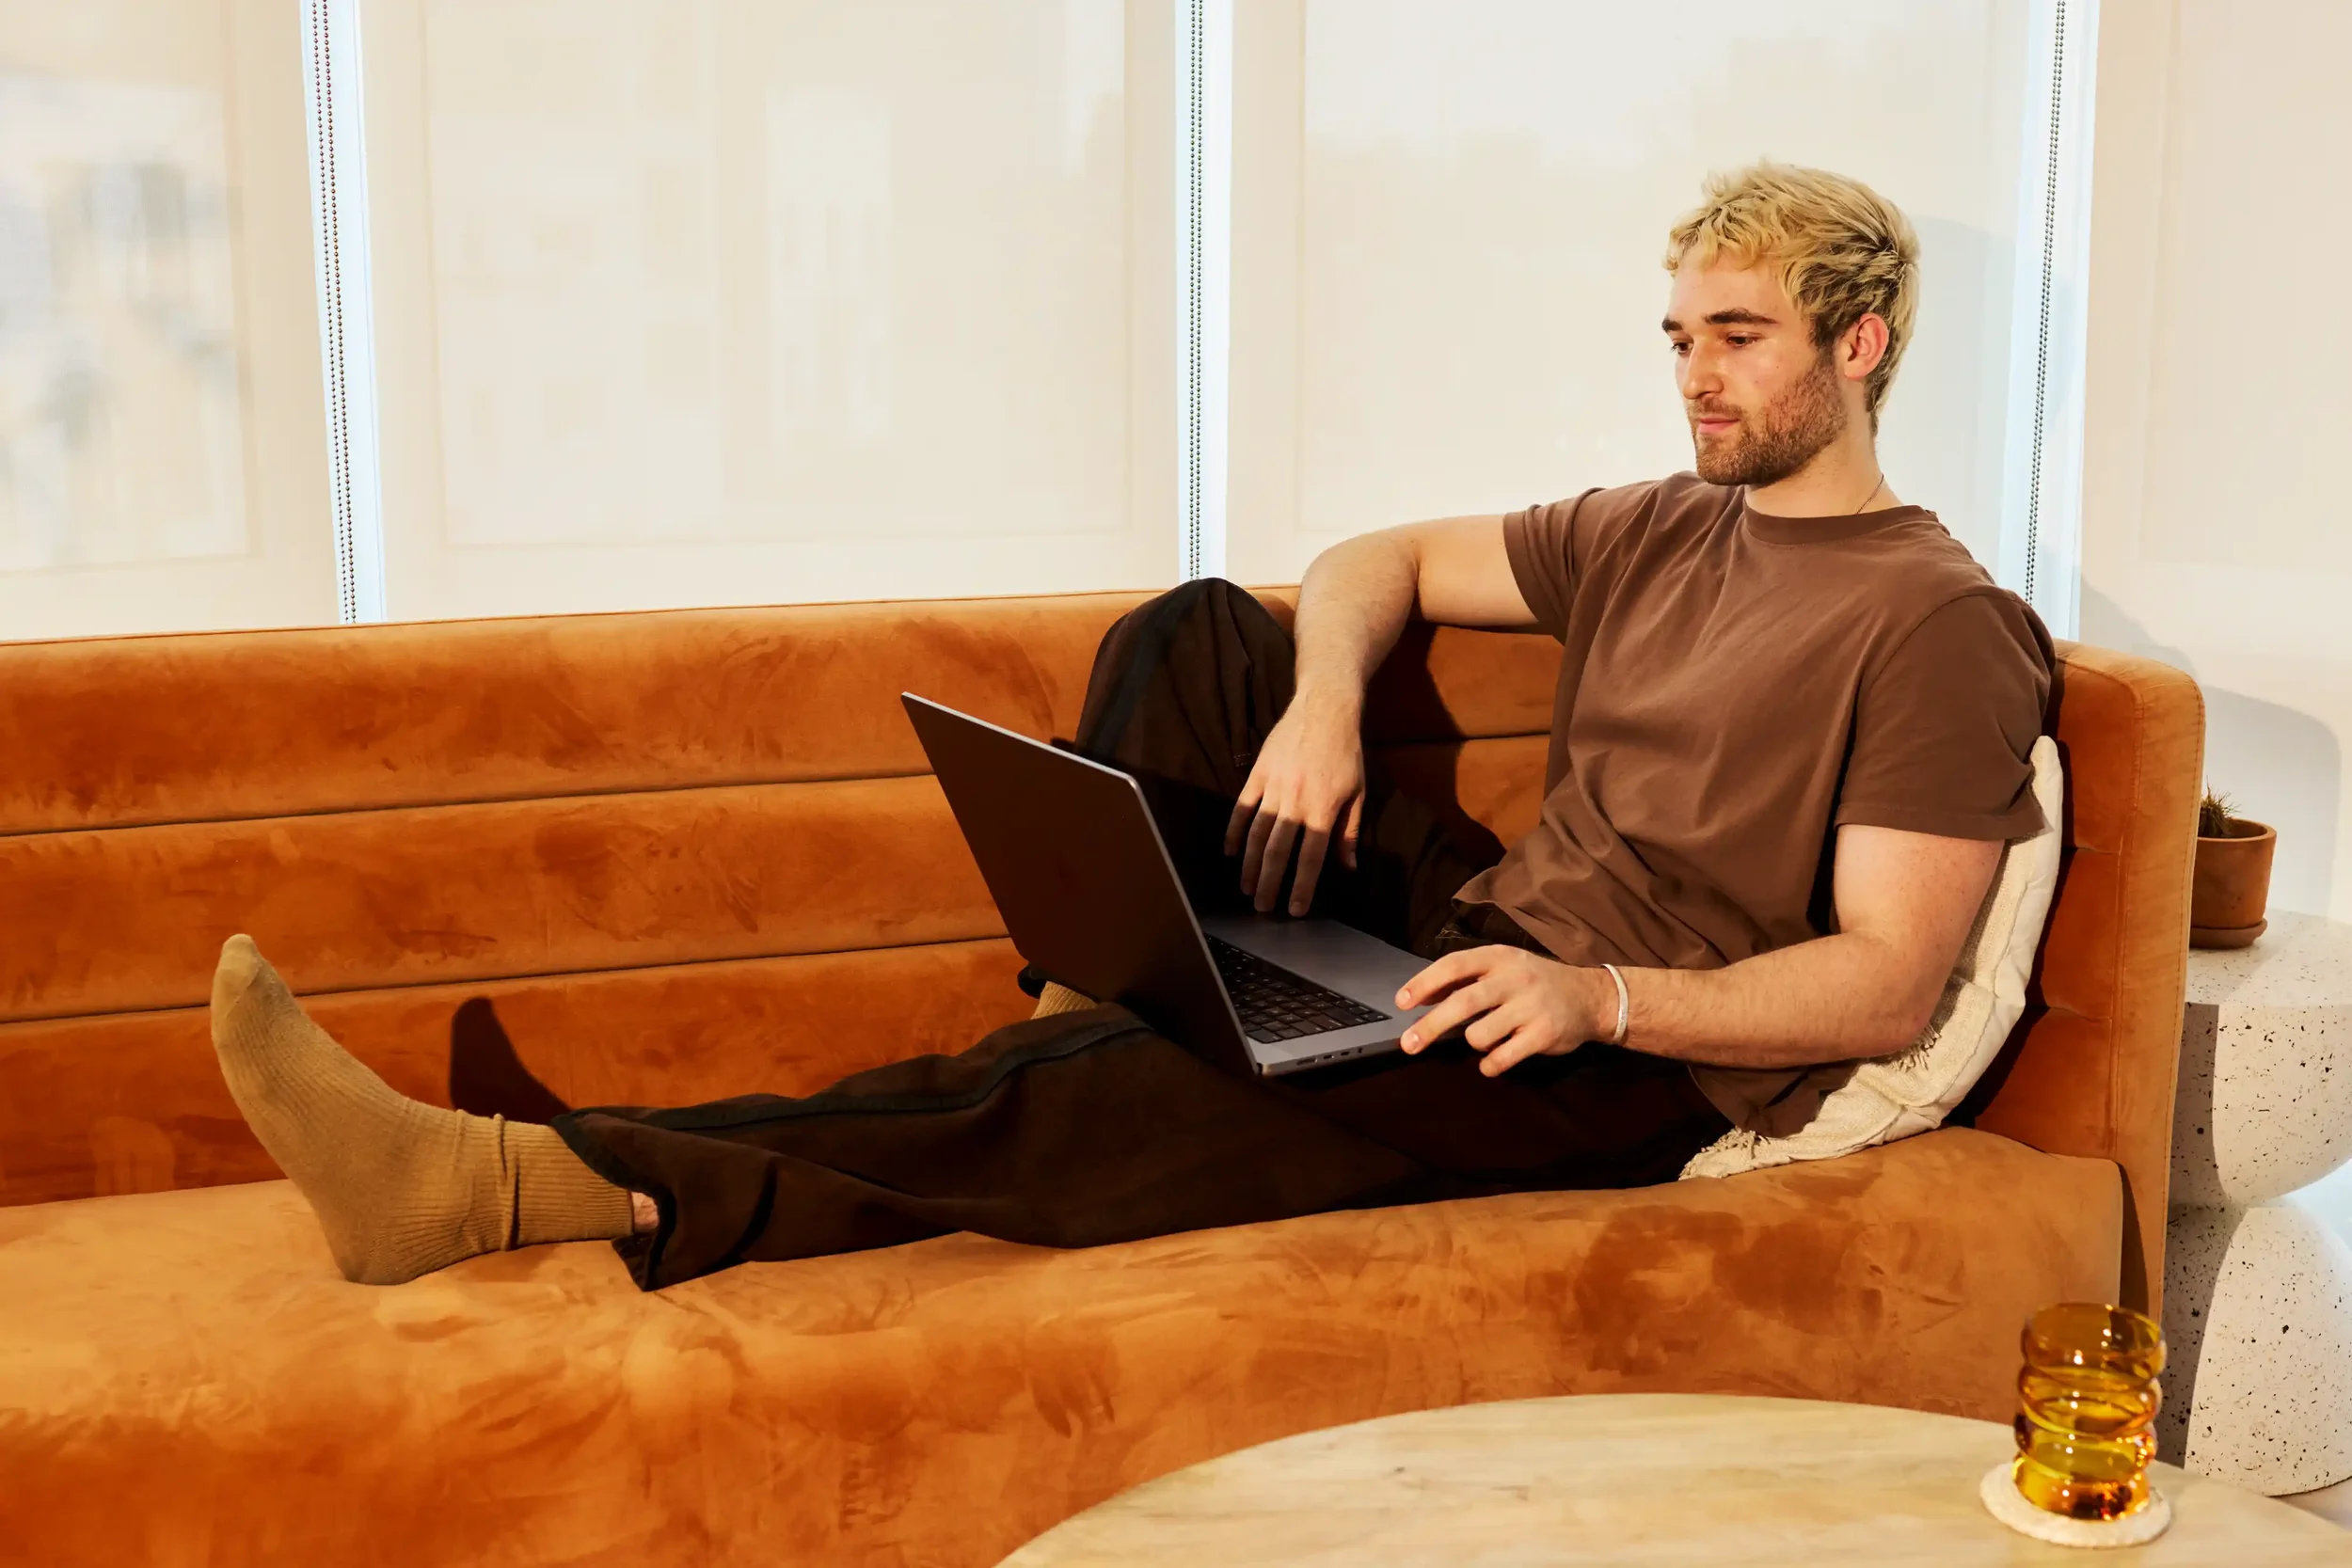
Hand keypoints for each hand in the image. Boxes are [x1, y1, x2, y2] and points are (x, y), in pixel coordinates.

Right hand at [1224, 692, 1366, 915]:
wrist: (1324, 709)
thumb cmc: (1346, 753)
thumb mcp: (1358, 793)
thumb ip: (1349, 832)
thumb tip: (1348, 867)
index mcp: (1323, 809)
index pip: (1310, 856)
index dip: (1301, 885)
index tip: (1295, 909)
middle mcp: (1295, 802)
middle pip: (1277, 851)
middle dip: (1268, 883)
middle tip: (1262, 908)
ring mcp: (1273, 787)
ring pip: (1256, 833)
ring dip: (1248, 864)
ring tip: (1245, 888)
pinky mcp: (1257, 774)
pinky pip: (1242, 808)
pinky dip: (1233, 831)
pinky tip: (1229, 852)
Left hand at [1395, 945, 1610, 1076]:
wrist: (1590, 997)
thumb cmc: (1535, 983)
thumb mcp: (1504, 968)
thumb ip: (1466, 980)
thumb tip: (1420, 997)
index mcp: (1499, 957)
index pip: (1454, 966)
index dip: (1425, 983)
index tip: (1402, 1002)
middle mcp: (1514, 978)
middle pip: (1462, 1003)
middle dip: (1430, 1026)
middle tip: (1408, 1044)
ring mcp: (1530, 1007)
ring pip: (1479, 1035)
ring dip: (1473, 1043)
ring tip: (1487, 1038)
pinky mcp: (1543, 1034)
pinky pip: (1501, 1058)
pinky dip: (1490, 1064)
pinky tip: (1493, 1061)